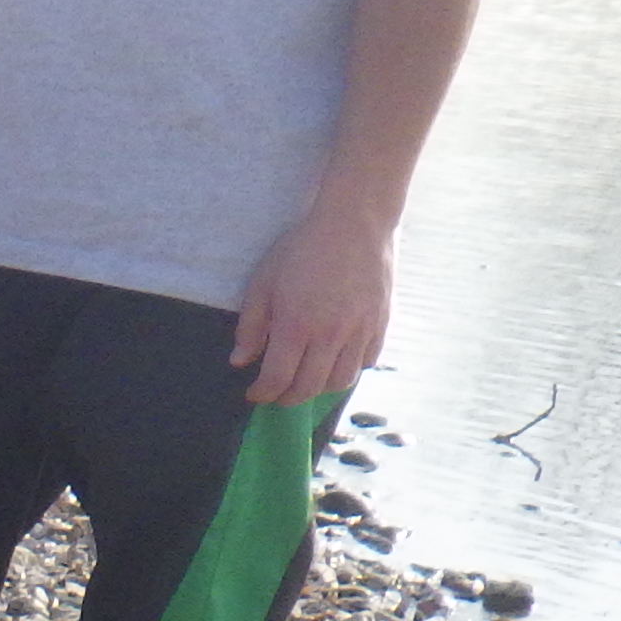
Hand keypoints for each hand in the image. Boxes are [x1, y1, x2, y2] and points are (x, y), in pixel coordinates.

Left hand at [231, 208, 392, 407]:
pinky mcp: (380, 323)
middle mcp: (330, 335)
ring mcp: (359, 331)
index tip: (255, 394)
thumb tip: (239, 362)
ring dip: (319, 389)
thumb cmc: (303, 248)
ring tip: (306, 381)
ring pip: (340, 381)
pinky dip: (349, 370)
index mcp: (296, 326)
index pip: (277, 379)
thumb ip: (250, 327)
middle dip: (287, 399)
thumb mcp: (264, 282)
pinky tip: (335, 362)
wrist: (355, 222)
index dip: (263, 393)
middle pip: (308, 388)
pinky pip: (366, 362)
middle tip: (277, 394)